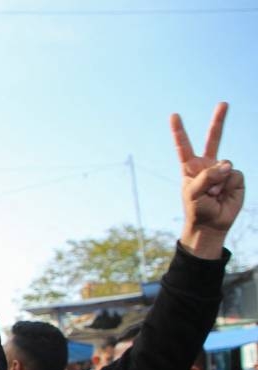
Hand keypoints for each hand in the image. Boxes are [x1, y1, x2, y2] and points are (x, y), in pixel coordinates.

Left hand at [171, 102, 244, 257]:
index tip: (174, 115)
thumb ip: (207, 177)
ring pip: (224, 165)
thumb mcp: (194, 193)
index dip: (179, 131)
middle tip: (223, 103)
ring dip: (218, 182)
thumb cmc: (197, 209)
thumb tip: (227, 164)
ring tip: (213, 195)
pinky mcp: (236, 177)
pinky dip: (229, 186)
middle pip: (214, 139)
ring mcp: (223, 170)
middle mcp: (207, 165)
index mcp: (191, 167)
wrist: (211, 224)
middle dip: (219, 121)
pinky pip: (234, 175)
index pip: (184, 146)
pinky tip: (224, 194)